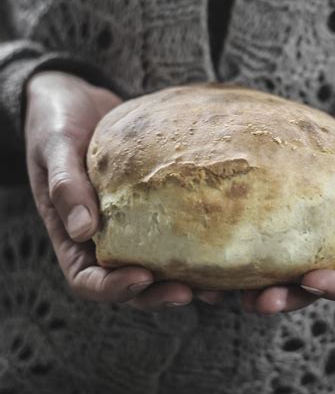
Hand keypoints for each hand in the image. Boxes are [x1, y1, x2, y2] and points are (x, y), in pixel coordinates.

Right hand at [25, 71, 221, 308]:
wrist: (78, 100)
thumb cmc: (57, 123)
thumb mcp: (54, 149)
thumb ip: (65, 185)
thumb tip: (83, 230)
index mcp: (72, 236)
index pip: (89, 279)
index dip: (114, 288)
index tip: (143, 277)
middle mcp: (104, 237)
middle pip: (131, 282)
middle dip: (159, 293)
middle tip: (190, 291)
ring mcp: (131, 222)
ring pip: (157, 262)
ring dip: (184, 279)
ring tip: (215, 285)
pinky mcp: (153, 203)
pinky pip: (172, 228)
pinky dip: (194, 242)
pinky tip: (222, 241)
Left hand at [240, 77, 334, 313]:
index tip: (310, 282)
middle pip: (318, 279)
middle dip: (290, 295)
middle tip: (258, 302)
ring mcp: (321, 217)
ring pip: (292, 259)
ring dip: (263, 279)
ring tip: (230, 290)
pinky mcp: (298, 196)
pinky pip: (277, 222)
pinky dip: (254, 238)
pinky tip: (225, 240)